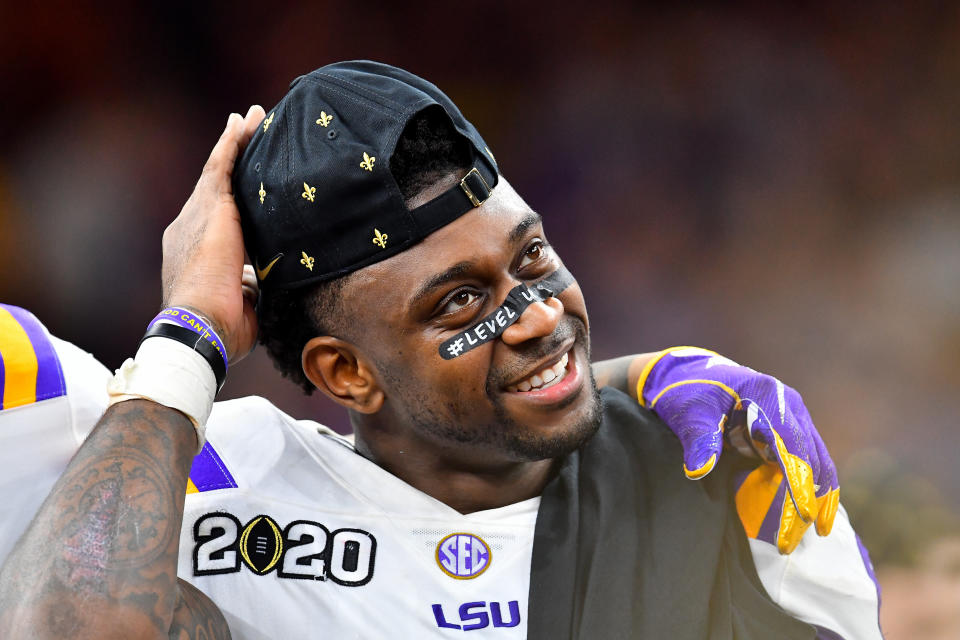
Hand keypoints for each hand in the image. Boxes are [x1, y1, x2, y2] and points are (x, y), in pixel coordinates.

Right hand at [162, 106, 264, 361]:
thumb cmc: (220, 330)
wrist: (200, 326)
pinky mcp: (211, 209)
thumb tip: (261, 286)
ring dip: (236, 142)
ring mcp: (196, 216)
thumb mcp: (241, 305)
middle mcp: (188, 228)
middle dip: (232, 159)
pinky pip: (222, 166)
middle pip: (215, 187)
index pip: (216, 219)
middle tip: (247, 130)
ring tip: (253, 117)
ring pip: (220, 170)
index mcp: (195, 254)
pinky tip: (244, 121)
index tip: (241, 183)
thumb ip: (249, 289)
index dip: (230, 198)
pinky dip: (232, 142)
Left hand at [638, 346, 839, 553]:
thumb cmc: (686, 392)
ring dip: (818, 492)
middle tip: (814, 532)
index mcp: (769, 397)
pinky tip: (808, 509)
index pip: (793, 444)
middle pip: (813, 454)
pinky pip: (804, 458)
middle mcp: (788, 405)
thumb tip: (699, 470)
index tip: (804, 514)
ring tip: (819, 529)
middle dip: (816, 494)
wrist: (682, 375)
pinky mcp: (784, 428)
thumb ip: (699, 440)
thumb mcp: (689, 414)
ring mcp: (790, 416)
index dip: (800, 481)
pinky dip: (808, 482)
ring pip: (816, 458)